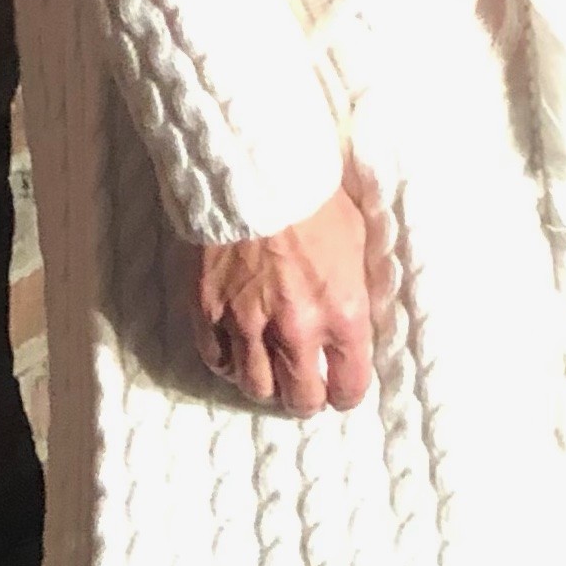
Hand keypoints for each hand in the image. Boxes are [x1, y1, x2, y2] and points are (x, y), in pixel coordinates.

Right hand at [192, 178, 375, 414]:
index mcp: (341, 311)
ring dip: (268, 386)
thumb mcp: (358, 240)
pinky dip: (229, 363)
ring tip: (274, 374)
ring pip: (256, 388)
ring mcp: (246, 322)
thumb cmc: (314, 195)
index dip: (348, 392)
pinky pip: (216, 360)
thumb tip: (358, 321)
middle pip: (300, 399)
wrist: (254, 166)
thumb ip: (357, 289)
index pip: (348, 386)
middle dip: (309, 399)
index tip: (344, 387)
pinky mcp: (207, 310)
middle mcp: (294, 328)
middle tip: (309, 388)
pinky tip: (239, 354)